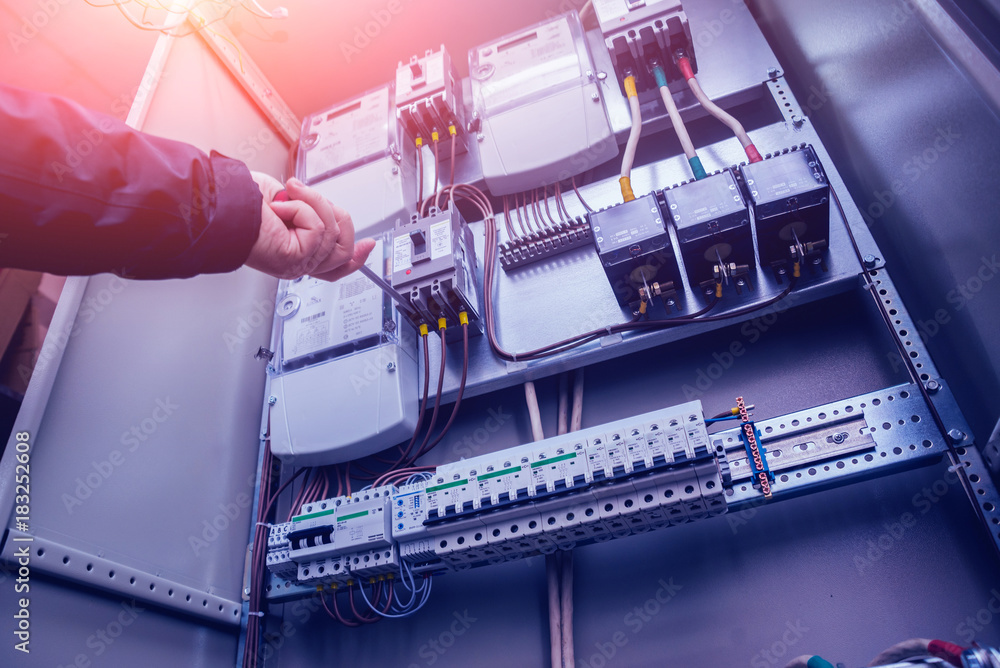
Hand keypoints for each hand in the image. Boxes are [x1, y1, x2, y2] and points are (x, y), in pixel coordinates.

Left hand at [245, 172, 374, 280]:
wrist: (224, 204)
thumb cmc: (243, 201)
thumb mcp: (288, 200)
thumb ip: (311, 212)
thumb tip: (328, 209)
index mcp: (296, 254)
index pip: (335, 266)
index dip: (356, 257)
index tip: (369, 245)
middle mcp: (299, 263)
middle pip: (343, 251)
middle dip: (335, 216)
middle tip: (308, 196)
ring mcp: (299, 263)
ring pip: (335, 234)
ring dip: (313, 204)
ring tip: (289, 194)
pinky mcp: (297, 258)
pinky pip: (319, 229)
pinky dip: (302, 208)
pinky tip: (281, 207)